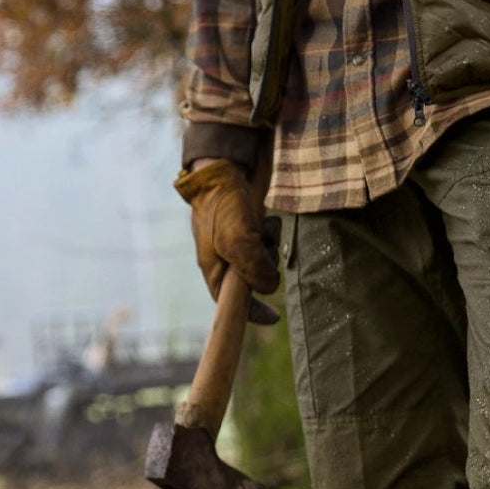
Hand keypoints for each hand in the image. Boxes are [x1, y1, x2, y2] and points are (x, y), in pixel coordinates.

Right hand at [175, 158, 280, 323]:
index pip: (232, 304)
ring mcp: (233, 245)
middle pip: (252, 280)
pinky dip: (268, 233)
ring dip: (268, 246)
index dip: (252, 313)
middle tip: (265, 245)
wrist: (219, 170)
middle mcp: (223, 262)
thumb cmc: (222, 206)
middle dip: (265, 267)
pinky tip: (266, 220)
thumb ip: (254, 268)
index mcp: (214, 271)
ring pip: (261, 260)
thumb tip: (269, 287)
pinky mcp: (243, 230)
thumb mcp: (238, 240)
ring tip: (265, 227)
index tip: (274, 318)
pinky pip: (262, 242)